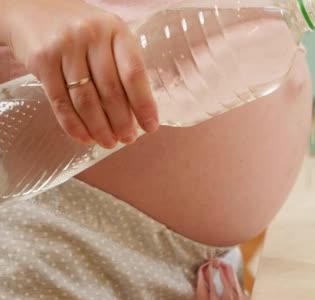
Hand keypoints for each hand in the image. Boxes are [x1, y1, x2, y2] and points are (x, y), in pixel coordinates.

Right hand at [2, 0, 158, 147]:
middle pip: (110, 90)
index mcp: (117, 31)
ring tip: (109, 142)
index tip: (150, 127)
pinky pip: (60, 101)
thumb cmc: (83, 31)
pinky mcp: (42, 61)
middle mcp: (92, 36)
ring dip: (99, 128)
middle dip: (121, 122)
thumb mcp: (109, 36)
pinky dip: (74, 125)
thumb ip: (123, 64)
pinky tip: (85, 137)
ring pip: (86, 100)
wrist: (33, 10)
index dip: (144, 105)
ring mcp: (65, 47)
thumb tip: (139, 111)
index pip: (134, 73)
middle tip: (128, 139)